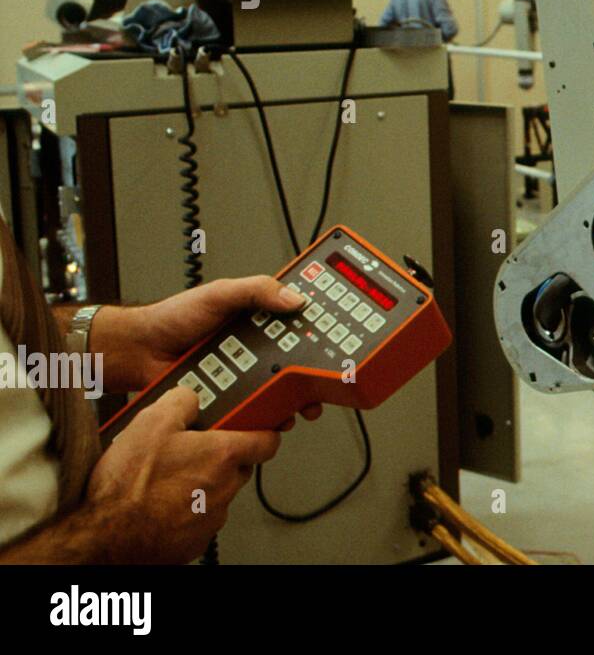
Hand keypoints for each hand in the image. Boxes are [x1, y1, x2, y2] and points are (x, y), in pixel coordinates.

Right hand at [86, 387, 280, 563]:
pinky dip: (183, 508)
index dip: (261, 429)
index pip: (268, 440)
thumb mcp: (151, 422)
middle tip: (188, 448)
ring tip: (162, 477)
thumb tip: (191, 398)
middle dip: (219, 455)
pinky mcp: (194, 541)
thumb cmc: (126, 487)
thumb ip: (182, 401)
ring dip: (198, 482)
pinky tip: (156, 502)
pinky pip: (198, 517)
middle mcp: (224, 489)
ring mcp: (211, 518)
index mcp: (222, 456)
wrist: (102, 538)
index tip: (253, 424)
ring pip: (216, 491)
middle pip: (238, 466)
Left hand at [92, 276, 322, 426]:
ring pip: (279, 389)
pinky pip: (253, 407)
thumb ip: (256, 290)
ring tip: (302, 404)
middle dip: (315, 375)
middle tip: (326, 382)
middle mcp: (257, 347)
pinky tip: (272, 416)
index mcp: (259, 319)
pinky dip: (264, 414)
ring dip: (293, 399)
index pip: (298, 324)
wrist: (140, 352)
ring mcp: (245, 373)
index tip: (340, 341)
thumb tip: (294, 298)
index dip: (320, 332)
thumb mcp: (220, 293)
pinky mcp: (232, 397)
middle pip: (296, 361)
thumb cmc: (173, 318)